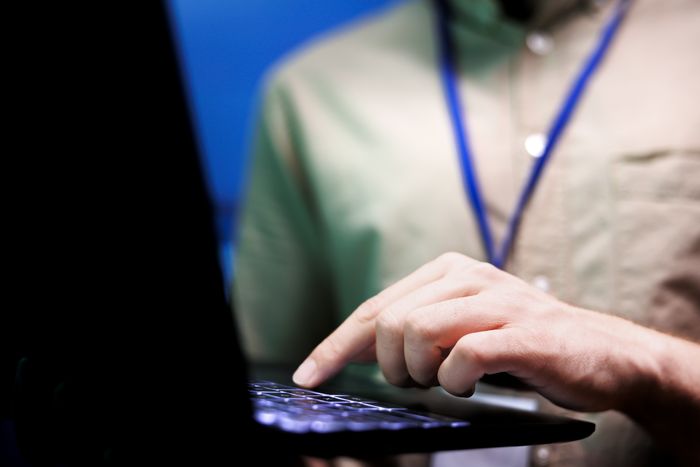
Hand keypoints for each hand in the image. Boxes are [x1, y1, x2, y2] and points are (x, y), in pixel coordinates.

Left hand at [293, 252, 661, 412]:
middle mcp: (467, 276)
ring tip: (443, 380)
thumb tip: (357, 348)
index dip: (336, 345)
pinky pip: (462, 356)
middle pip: (387, 322)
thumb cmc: (522, 343)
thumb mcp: (461, 325)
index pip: (374, 307)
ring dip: (419, 372)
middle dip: (388, 365)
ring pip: (416, 332)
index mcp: (446, 271)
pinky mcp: (520, 332)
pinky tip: (470, 383)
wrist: (601, 352)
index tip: (310, 375)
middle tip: (415, 381)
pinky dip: (455, 380)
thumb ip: (416, 327)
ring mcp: (495, 301)